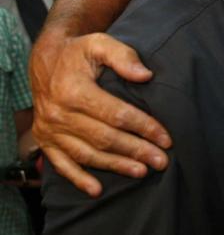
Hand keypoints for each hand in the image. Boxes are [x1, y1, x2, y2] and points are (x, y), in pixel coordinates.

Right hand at [31, 31, 169, 196]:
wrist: (46, 60)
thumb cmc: (79, 52)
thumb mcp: (100, 43)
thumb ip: (123, 56)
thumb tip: (146, 75)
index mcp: (74, 90)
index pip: (116, 114)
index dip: (144, 127)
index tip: (166, 138)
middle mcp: (59, 113)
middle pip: (104, 138)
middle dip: (136, 150)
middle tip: (162, 161)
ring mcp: (51, 130)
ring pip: (86, 154)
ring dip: (115, 166)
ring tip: (142, 172)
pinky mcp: (45, 140)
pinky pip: (61, 164)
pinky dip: (78, 179)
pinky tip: (97, 190)